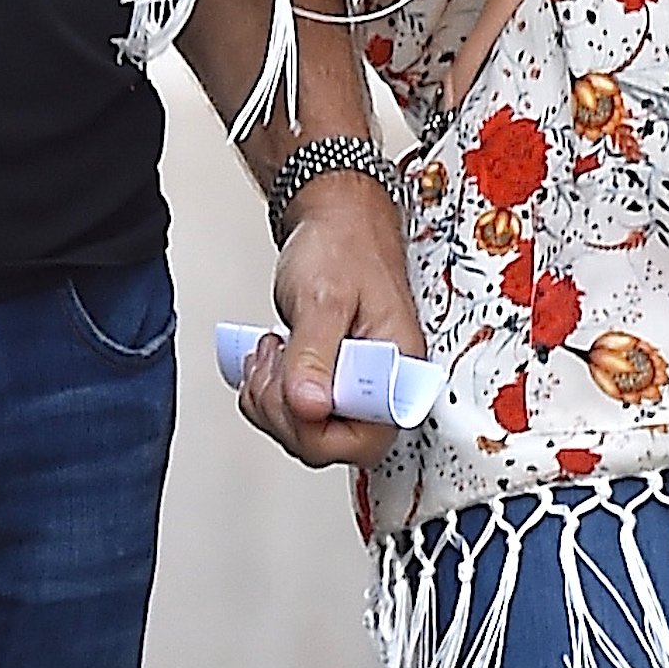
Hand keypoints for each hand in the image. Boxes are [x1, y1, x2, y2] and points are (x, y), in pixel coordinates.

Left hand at [236, 172, 426, 469]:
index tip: (295, 383)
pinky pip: (294, 415)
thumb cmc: (343, 248)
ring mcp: (355, 388)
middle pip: (328, 444)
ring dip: (271, 400)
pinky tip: (272, 358)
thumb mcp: (325, 297)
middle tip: (273, 364)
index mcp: (400, 372)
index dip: (316, 424)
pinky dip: (268, 393)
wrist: (337, 222)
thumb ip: (315, 354)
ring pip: (304, 433)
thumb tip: (309, 407)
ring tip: (271, 352)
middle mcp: (383, 388)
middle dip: (284, 409)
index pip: (362, 439)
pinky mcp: (331, 383)